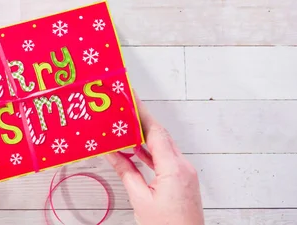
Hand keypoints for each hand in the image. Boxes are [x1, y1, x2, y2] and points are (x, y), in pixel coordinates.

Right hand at [106, 96, 203, 224]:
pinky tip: (136, 150)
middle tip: (123, 108)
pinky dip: (150, 152)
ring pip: (163, 146)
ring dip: (144, 136)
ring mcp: (185, 173)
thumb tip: (112, 153)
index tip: (130, 99)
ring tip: (125, 127)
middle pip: (160, 135)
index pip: (155, 132)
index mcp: (174, 168)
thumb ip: (126, 172)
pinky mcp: (182, 180)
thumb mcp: (140, 198)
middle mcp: (183, 166)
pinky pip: (165, 158)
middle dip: (141, 121)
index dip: (141, 113)